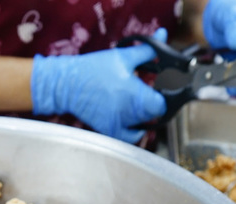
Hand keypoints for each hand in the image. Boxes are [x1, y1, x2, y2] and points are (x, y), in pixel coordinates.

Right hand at [31, 29, 167, 143]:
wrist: (68, 84)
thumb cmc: (94, 69)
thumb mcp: (124, 56)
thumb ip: (148, 50)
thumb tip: (163, 36)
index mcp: (135, 95)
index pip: (163, 104)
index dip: (167, 95)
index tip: (164, 87)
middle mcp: (129, 113)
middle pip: (155, 114)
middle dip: (156, 102)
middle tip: (152, 91)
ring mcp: (119, 124)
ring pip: (144, 125)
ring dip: (145, 114)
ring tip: (139, 102)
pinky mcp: (110, 130)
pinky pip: (130, 136)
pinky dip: (135, 130)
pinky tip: (133, 118)